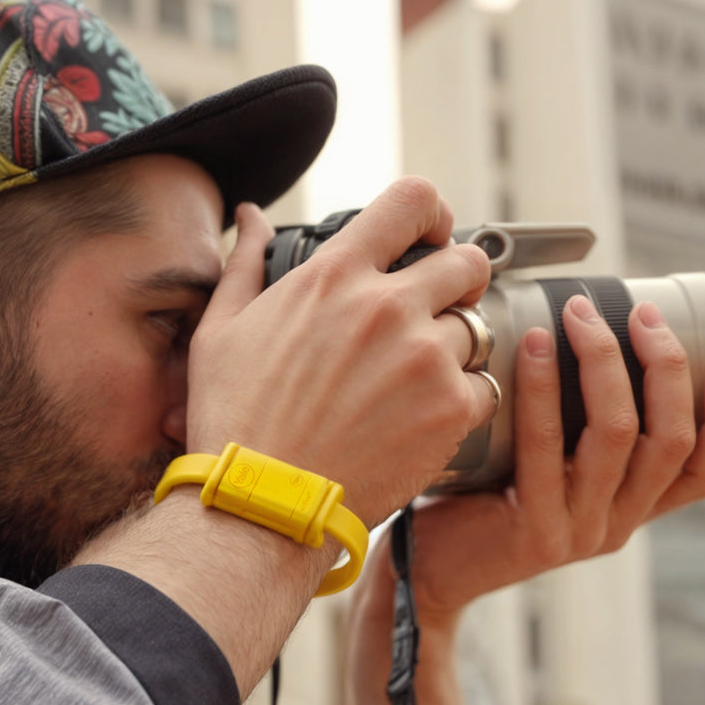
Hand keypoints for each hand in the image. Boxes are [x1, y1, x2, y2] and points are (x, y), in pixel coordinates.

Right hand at [186, 178, 494, 528]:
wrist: (264, 504)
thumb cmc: (235, 421)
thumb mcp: (220, 331)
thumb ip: (245, 263)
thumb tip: (251, 218)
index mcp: (333, 276)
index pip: (413, 200)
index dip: (433, 212)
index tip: (432, 235)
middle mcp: (387, 307)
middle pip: (467, 261)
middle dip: (460, 280)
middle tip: (441, 308)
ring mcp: (425, 358)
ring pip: (477, 328)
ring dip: (454, 349)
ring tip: (416, 381)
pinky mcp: (449, 409)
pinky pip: (484, 387)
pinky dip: (462, 401)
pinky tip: (423, 418)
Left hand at [409, 295, 704, 625]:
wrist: (429, 573)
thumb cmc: (478, 505)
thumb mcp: (545, 474)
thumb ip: (577, 438)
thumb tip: (591, 345)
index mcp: (629, 511)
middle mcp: (616, 525)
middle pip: (670, 439)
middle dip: (663, 364)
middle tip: (637, 311)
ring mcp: (580, 533)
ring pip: (618, 434)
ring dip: (604, 362)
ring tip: (580, 314)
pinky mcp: (537, 532)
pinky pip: (548, 448)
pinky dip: (543, 388)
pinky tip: (533, 347)